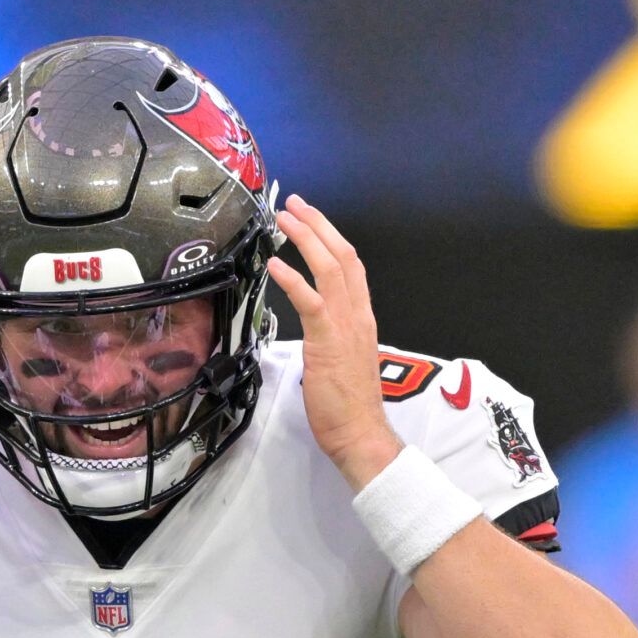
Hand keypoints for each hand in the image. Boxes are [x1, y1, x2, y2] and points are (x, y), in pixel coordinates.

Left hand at [265, 195, 401, 488]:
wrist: (361, 433)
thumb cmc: (349, 405)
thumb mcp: (341, 360)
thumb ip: (332, 336)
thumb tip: (315, 326)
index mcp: (362, 318)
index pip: (351, 267)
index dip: (331, 238)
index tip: (311, 219)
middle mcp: (358, 315)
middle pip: (343, 256)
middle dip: (318, 225)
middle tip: (295, 204)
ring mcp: (346, 326)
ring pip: (330, 268)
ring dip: (306, 238)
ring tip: (284, 219)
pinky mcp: (329, 341)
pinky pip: (311, 301)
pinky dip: (293, 278)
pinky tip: (275, 263)